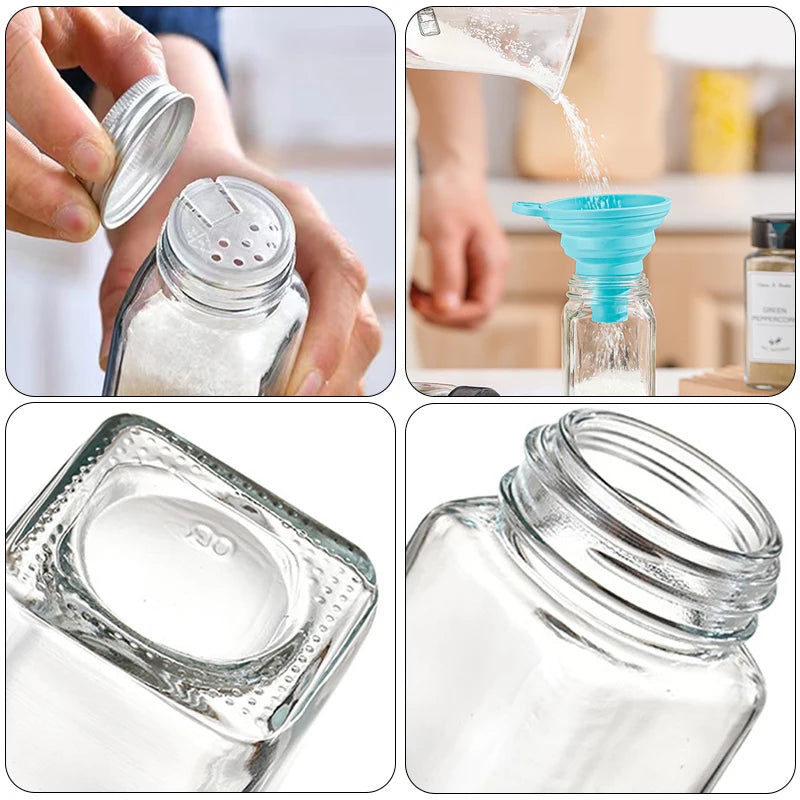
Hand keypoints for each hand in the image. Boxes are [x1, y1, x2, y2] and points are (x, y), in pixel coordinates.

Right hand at [5, 7, 164, 240]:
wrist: (25, 21)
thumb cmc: (57, 20)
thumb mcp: (91, 20)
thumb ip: (127, 53)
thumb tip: (155, 94)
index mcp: (7, 19)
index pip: (16, 64)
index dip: (56, 119)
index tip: (100, 163)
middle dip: (33, 184)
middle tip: (83, 217)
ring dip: (27, 206)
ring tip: (75, 224)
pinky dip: (22, 209)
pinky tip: (55, 219)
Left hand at [99, 147, 380, 395]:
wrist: (184, 161)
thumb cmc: (173, 183)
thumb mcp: (144, 227)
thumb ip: (125, 287)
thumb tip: (112, 354)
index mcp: (293, 215)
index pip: (338, 275)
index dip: (331, 334)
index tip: (301, 382)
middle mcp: (319, 247)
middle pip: (359, 320)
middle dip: (335, 376)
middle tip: (289, 409)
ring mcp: (322, 274)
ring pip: (358, 335)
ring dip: (335, 381)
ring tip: (290, 408)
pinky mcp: (314, 296)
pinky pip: (342, 339)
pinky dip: (327, 374)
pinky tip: (292, 393)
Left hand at [411, 166, 509, 327]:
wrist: (452, 173)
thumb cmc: (450, 195)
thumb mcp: (444, 233)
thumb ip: (447, 271)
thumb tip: (446, 308)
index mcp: (494, 262)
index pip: (482, 308)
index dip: (453, 316)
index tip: (425, 306)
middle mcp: (492, 271)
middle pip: (474, 316)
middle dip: (444, 316)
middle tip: (416, 301)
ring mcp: (481, 272)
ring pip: (463, 310)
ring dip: (438, 310)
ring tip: (414, 294)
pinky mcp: (467, 270)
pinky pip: (454, 297)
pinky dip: (435, 299)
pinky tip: (419, 289)